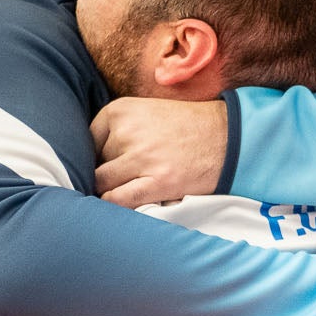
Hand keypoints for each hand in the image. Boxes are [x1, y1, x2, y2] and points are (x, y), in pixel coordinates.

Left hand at [91, 98, 228, 208]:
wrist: (228, 137)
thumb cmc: (186, 126)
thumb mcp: (146, 112)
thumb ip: (118, 128)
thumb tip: (88, 156)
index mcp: (121, 110)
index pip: (87, 139)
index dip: (93, 155)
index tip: (105, 163)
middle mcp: (127, 131)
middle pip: (93, 162)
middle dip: (103, 172)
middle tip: (119, 178)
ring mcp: (141, 157)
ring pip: (101, 182)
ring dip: (108, 190)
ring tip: (122, 190)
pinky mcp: (157, 182)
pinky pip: (117, 200)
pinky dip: (113, 205)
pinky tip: (123, 203)